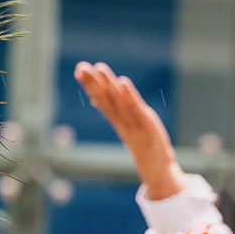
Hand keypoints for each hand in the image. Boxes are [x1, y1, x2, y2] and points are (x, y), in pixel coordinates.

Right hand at [74, 61, 187, 197]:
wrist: (155, 167)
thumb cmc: (142, 144)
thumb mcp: (126, 126)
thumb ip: (112, 111)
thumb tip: (95, 100)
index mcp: (117, 119)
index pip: (101, 99)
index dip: (89, 85)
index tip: (79, 70)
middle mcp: (122, 120)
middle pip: (105, 98)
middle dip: (92, 83)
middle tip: (80, 67)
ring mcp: (132, 122)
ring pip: (117, 101)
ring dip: (107, 84)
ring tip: (99, 67)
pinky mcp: (145, 124)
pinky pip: (135, 108)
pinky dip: (128, 96)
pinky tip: (123, 82)